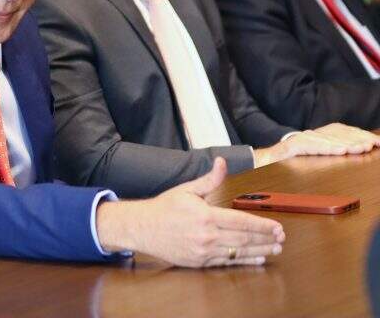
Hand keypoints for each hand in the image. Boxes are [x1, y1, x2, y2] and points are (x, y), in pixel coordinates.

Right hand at [96, 158, 284, 266]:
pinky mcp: (199, 261)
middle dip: (265, 238)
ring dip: (259, 251)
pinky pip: (226, 262)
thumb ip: (209, 180)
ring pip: (238, 252)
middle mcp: (206, 235)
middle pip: (243, 238)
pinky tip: (256, 258)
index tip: (277, 226)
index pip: (241, 221)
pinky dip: (244, 261)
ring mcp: (203, 251)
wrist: (143, 228)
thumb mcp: (186, 190)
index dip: (262, 225)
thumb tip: (222, 163)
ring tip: (275, 249)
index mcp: (205, 216)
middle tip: (281, 238)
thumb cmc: (164, 208)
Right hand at [254, 124, 377, 166]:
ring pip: (327, 139)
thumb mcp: (312, 157)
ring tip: (361, 148)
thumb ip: (328, 152)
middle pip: (337, 133)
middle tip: (373, 144)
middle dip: (357, 138)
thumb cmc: (285, 163)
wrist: (260, 163)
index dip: (360, 135)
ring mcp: (300, 140)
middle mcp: (310, 135)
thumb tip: (356, 149)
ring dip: (347, 144)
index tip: (376, 141)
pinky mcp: (292, 146)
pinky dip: (327, 148)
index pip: (342, 131)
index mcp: (316, 137)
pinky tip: (340, 151)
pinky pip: (312, 146)